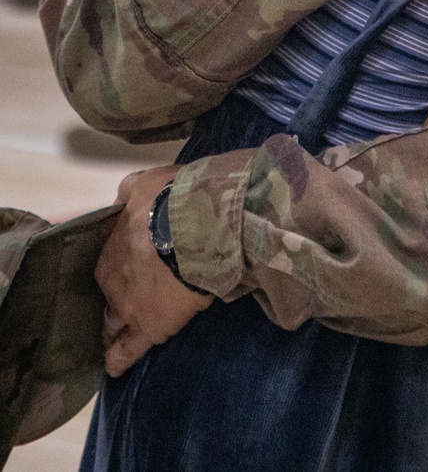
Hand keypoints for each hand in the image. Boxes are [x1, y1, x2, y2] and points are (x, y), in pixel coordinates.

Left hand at [95, 165, 212, 377]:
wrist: (200, 223)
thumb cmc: (171, 199)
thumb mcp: (141, 183)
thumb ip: (127, 194)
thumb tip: (123, 200)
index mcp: (107, 249)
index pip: (105, 267)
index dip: (118, 268)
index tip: (131, 266)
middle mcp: (109, 283)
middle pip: (106, 298)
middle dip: (113, 300)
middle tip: (128, 300)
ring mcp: (127, 309)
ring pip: (111, 328)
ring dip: (113, 331)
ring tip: (115, 338)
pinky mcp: (149, 328)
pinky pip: (126, 353)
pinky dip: (118, 360)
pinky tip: (113, 366)